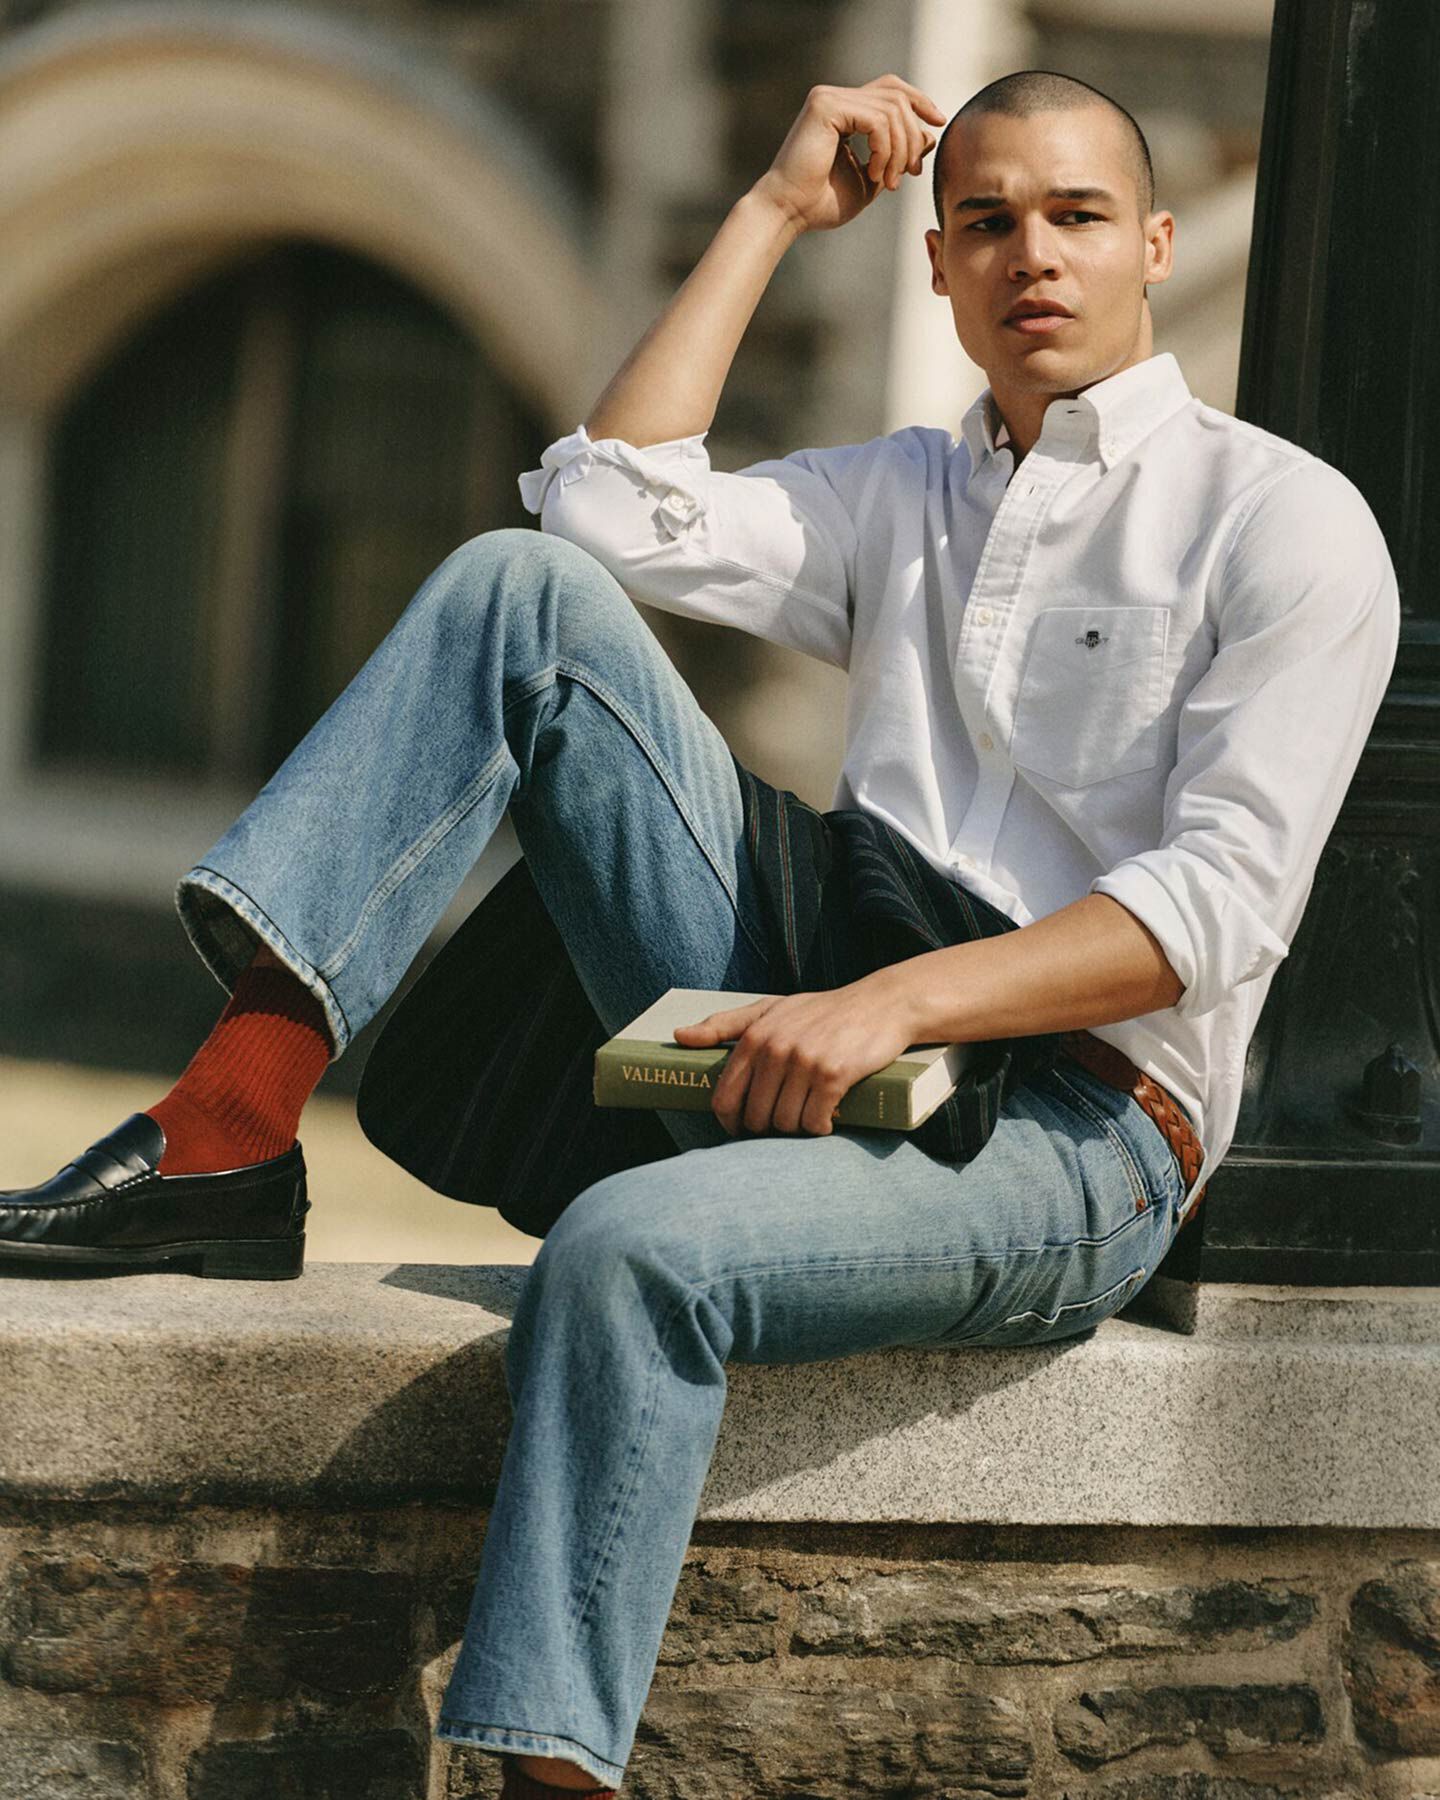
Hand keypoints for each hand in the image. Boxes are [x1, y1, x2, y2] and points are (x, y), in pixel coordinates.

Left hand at [671, 973, 916, 1137]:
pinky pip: (814, 1122)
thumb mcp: (770, 1008)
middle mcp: (775, 1048)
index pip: (725, 1097)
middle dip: (767, 1128)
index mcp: (754, 1036)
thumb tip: (679, 1036)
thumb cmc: (822, 1010)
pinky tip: (826, 1121)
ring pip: (785, 1123)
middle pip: (756, 1117)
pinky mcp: (833, 1074)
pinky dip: (819, 1129)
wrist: (881, 1004)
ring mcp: (804, 1062)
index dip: (731, 1123)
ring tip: (807, 1119)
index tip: (742, 1130)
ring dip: (796, 1130)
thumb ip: (724, 1024)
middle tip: (784, 1123)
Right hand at [751, 75, 946, 235]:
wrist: (790, 213)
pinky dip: (884, 149)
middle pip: (897, 96)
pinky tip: (874, 173)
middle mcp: (835, 97)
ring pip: (892, 109)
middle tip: (912, 172)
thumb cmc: (822, 204)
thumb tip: (930, 134)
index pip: (891, 90)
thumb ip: (897, 156)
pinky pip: (877, 119)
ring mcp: (829, 97)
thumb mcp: (873, 179)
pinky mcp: (826, 106)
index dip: (920, 102)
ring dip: (899, 150)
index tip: (939, 125)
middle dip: (913, 135)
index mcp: (844, 110)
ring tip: (889, 182)